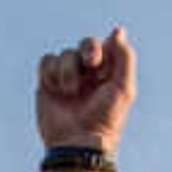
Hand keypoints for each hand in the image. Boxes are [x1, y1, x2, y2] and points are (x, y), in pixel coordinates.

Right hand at [37, 27, 135, 151]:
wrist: (77, 140)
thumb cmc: (104, 117)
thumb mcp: (123, 87)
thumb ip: (124, 57)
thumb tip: (117, 30)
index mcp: (107, 73)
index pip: (104, 45)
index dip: (102, 50)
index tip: (102, 67)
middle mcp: (87, 73)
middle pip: (85, 43)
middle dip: (88, 50)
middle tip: (91, 63)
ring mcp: (67, 77)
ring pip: (65, 53)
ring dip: (70, 70)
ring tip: (72, 92)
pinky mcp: (47, 83)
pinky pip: (47, 61)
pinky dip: (52, 72)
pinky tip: (57, 89)